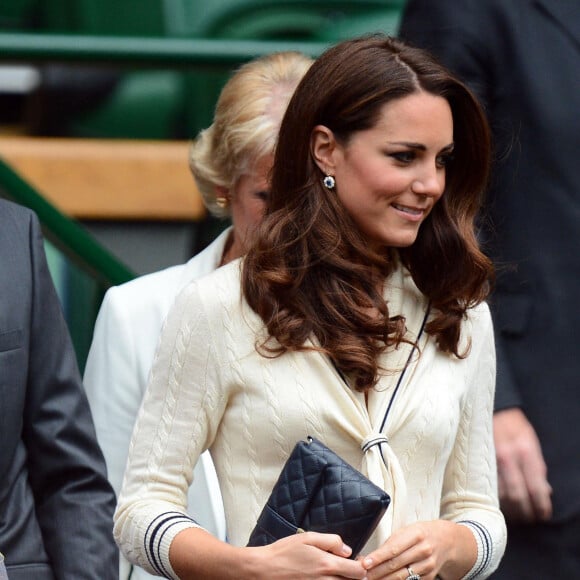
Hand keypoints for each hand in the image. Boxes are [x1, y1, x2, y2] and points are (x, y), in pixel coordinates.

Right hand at [249, 532, 367, 578]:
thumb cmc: (284, 551)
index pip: (358, 571)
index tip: (360, 561)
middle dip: (356, 576)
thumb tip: (348, 550)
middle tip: (348, 568)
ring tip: (337, 573)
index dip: (363, 567)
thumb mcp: (308, 537)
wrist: (264, 569)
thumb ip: (331, 541)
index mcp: (326, 564)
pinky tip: (326, 578)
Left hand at [360, 520, 474, 579]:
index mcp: (416, 534)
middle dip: (377, 571)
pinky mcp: (429, 577)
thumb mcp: (407, 530)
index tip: (364, 563)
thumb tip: (368, 556)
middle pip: (396, 564)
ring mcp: (428, 565)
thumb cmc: (420, 533)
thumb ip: (390, 543)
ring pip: (402, 577)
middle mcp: (423, 550)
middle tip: (362, 575)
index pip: (393, 548)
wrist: (446, 540)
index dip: (378, 557)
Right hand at [494, 408, 551, 522]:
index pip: (536, 488)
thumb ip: (538, 467)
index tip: (543, 515)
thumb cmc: (514, 426)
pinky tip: (500, 503)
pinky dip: (495, 498)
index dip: (541, 506)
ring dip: (510, 509)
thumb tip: (545, 492)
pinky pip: (487, 486)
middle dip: (526, 512)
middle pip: (518, 496)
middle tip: (530, 519)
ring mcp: (490, 459)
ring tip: (516, 514)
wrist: (491, 409)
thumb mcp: (532, 442)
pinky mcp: (478, 461)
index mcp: (526, 452)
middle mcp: (508, 457)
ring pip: (500, 494)